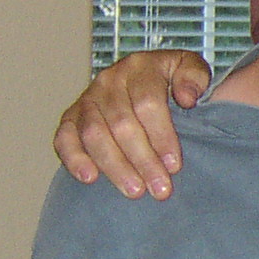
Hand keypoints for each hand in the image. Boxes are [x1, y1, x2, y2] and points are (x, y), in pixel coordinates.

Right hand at [53, 51, 210, 198]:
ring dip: (115, 166)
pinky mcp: (70, 118)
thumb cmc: (173, 80)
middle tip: (160, 189)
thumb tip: (186, 98)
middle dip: (143, 160)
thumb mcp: (191, 69)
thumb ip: (195, 77)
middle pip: (122, 123)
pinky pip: (64, 138)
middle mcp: (109, 80)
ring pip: (95, 134)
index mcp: (140, 67)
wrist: (146, 78)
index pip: (148, 103)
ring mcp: (87, 99)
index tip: (175, 165)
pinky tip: (89, 178)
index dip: (161, 136)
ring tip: (135, 191)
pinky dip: (74, 158)